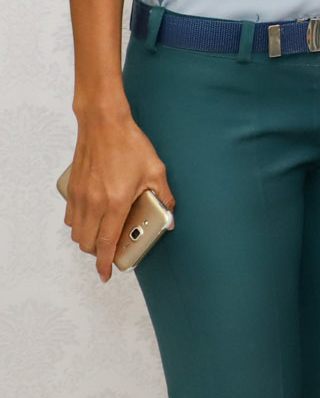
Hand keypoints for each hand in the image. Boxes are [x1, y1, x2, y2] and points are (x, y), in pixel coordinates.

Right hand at [65, 99, 174, 282]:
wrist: (103, 124)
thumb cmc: (130, 144)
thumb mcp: (156, 171)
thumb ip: (164, 197)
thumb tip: (169, 218)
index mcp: (115, 202)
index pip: (106, 242)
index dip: (106, 262)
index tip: (107, 274)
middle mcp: (93, 202)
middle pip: (87, 243)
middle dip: (98, 253)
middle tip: (112, 252)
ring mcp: (80, 196)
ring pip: (76, 232)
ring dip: (88, 239)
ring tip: (104, 235)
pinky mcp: (72, 188)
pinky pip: (71, 217)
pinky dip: (79, 224)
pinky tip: (94, 218)